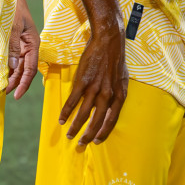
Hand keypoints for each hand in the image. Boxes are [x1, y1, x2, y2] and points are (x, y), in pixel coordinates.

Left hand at [7, 5, 40, 99]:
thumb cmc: (14, 8)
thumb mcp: (14, 26)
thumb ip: (13, 45)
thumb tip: (11, 66)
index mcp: (33, 43)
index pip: (30, 68)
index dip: (24, 83)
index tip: (16, 95)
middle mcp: (28, 47)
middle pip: (24, 70)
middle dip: (15, 83)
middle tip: (3, 94)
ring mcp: (21, 45)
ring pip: (17, 66)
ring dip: (10, 77)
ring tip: (0, 88)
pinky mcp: (13, 43)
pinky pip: (11, 59)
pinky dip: (6, 67)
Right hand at [60, 30, 126, 147]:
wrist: (108, 41)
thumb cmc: (115, 60)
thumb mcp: (122, 79)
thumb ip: (116, 94)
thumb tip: (111, 106)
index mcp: (119, 95)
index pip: (112, 119)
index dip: (104, 132)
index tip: (97, 141)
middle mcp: (108, 94)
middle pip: (97, 121)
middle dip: (88, 134)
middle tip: (81, 143)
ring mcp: (95, 88)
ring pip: (84, 114)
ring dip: (75, 126)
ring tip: (69, 134)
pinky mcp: (83, 81)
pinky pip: (73, 101)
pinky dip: (66, 111)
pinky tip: (61, 119)